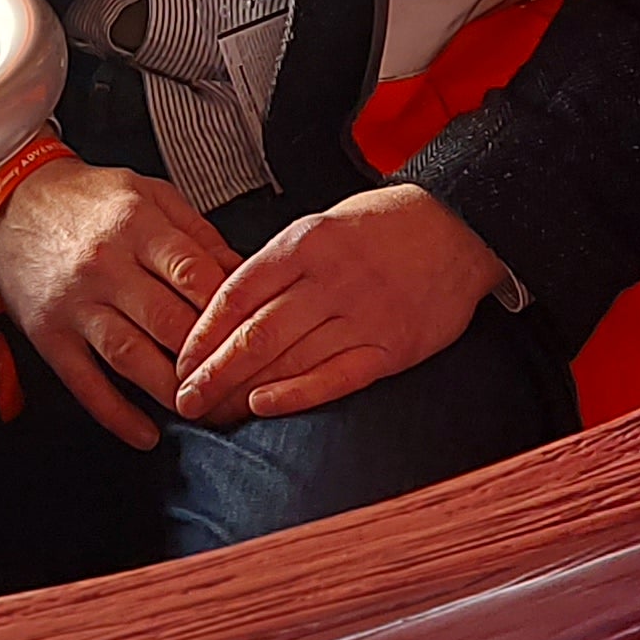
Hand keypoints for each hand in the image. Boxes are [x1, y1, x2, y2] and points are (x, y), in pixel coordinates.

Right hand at [0, 158, 241, 448]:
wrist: (13, 199)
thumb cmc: (91, 200)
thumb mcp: (150, 195)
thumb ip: (198, 235)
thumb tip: (244, 277)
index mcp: (138, 225)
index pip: (195, 275)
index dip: (230, 312)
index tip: (254, 336)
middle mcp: (106, 265)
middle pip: (169, 322)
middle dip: (208, 360)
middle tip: (240, 386)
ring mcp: (75, 303)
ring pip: (131, 356)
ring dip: (170, 390)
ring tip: (203, 411)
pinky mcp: (47, 334)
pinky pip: (84, 382)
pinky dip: (116, 414)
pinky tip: (147, 435)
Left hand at [169, 184, 509, 426]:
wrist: (460, 226)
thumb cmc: (383, 226)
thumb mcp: (323, 226)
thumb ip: (279, 265)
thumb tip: (226, 310)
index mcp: (304, 243)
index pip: (236, 294)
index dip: (201, 333)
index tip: (179, 361)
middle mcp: (329, 279)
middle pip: (255, 333)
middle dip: (211, 372)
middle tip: (182, 401)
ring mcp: (362, 314)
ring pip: (289, 358)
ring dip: (243, 390)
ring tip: (212, 413)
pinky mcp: (392, 346)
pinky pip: (335, 375)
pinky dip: (296, 394)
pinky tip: (262, 407)